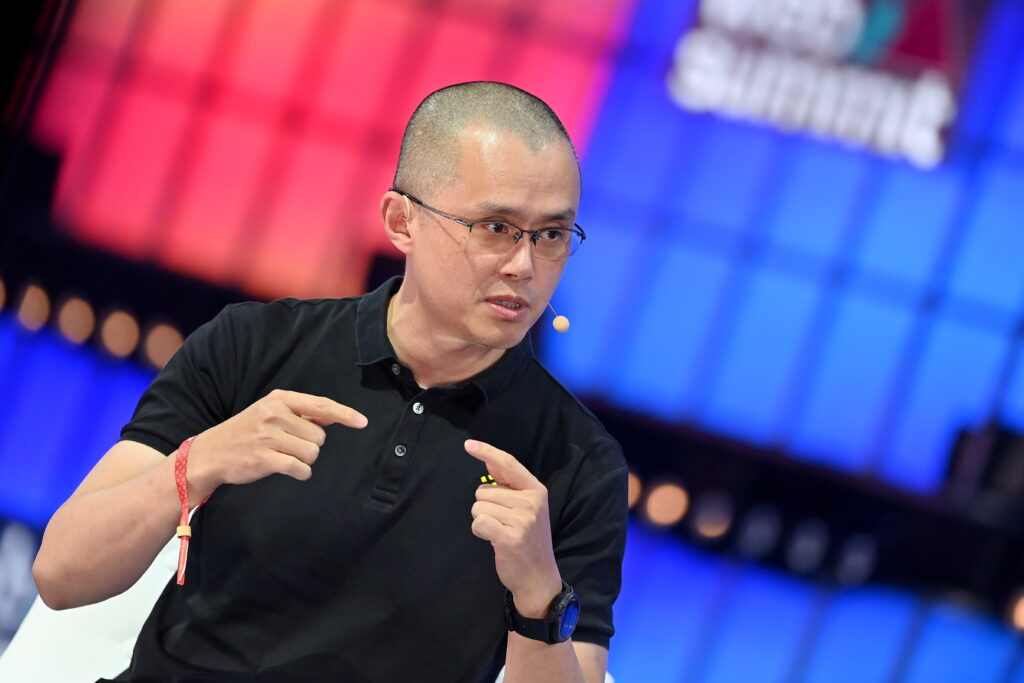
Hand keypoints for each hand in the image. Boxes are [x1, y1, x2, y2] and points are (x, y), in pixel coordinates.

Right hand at [186, 389, 367, 499]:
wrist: (211, 453)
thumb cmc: (246, 432)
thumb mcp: (270, 412)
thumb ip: (301, 413)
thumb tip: (334, 415)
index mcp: (279, 399)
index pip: (321, 405)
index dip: (345, 414)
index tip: (363, 422)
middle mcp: (274, 414)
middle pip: (320, 436)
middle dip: (310, 445)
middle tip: (287, 446)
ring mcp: (268, 436)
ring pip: (312, 453)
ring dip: (304, 460)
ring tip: (283, 456)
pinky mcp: (264, 458)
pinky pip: (300, 468)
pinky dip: (299, 472)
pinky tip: (285, 469)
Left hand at [466, 439, 561, 617]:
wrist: (539, 578)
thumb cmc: (528, 540)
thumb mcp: (526, 508)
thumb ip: (509, 485)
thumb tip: (490, 462)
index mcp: (536, 490)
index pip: (508, 464)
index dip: (487, 452)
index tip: (468, 444)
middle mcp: (531, 502)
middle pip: (484, 491)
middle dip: (485, 506)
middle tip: (503, 523)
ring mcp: (522, 520)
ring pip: (479, 506)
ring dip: (482, 520)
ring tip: (500, 532)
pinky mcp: (510, 537)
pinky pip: (479, 522)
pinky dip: (479, 531)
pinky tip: (493, 540)